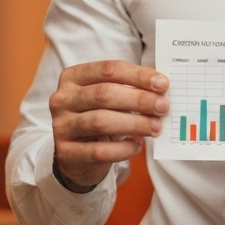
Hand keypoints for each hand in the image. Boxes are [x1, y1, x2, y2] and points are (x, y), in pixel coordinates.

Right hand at [49, 61, 168, 190]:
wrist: (75, 155)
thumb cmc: (100, 117)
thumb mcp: (109, 99)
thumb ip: (130, 89)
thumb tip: (162, 89)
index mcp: (73, 77)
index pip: (108, 69)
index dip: (138, 75)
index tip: (163, 84)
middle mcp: (62, 99)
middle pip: (104, 94)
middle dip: (139, 100)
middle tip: (163, 106)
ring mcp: (60, 126)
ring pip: (101, 121)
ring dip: (135, 124)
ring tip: (156, 127)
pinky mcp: (65, 153)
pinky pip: (99, 151)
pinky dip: (123, 149)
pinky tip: (137, 146)